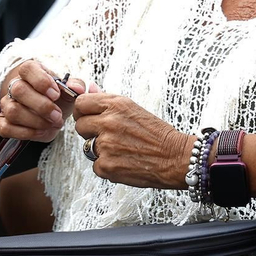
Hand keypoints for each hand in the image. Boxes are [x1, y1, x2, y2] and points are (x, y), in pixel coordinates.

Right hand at [0, 60, 84, 141]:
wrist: (50, 115)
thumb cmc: (58, 99)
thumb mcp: (69, 90)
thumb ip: (75, 86)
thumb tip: (77, 87)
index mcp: (31, 72)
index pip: (27, 69)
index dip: (41, 82)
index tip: (56, 95)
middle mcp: (15, 86)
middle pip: (19, 90)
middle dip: (41, 106)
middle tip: (57, 115)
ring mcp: (7, 104)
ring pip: (13, 111)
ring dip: (36, 121)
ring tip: (53, 124)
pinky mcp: (3, 122)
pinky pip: (6, 128)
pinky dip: (26, 133)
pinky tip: (42, 131)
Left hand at [72, 93, 189, 188]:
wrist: (175, 157)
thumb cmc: (157, 134)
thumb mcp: (133, 109)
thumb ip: (107, 100)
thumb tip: (91, 89)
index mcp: (116, 105)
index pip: (81, 103)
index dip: (84, 111)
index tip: (90, 117)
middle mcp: (109, 123)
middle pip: (80, 125)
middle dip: (90, 131)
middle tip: (109, 136)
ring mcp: (106, 145)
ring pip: (87, 147)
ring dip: (99, 150)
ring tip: (120, 149)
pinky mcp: (106, 165)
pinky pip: (95, 165)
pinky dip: (107, 166)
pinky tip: (124, 161)